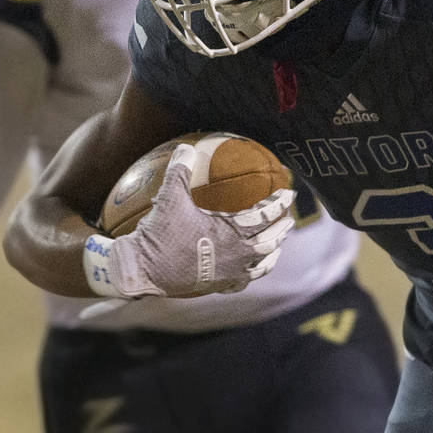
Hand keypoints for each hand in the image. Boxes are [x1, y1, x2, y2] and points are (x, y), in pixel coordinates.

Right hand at [89, 144, 294, 297]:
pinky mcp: (218, 285)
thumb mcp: (170, 196)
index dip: (279, 203)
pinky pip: (243, 281)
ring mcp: (229, 273)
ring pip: (262, 264)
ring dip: (273, 252)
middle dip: (282, 228)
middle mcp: (236, 254)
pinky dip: (253, 273)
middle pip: (270, 240)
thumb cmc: (160, 232)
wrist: (143, 269)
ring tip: (278, 245)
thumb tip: (186, 146)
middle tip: (289, 219)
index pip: (265, 215)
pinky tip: (252, 269)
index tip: (289, 193)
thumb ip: (180, 170)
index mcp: (231, 231)